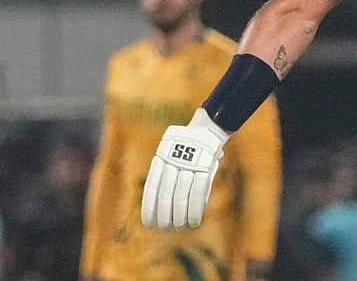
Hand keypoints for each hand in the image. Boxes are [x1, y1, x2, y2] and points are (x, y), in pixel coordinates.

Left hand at [141, 108, 229, 229]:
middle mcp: (174, 160)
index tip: (149, 225)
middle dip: (165, 215)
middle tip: (165, 228)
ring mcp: (190, 163)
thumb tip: (159, 210)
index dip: (149, 208)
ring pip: (182, 195)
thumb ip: (165, 177)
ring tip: (180, 227)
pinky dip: (196, 209)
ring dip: (181, 215)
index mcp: (161, 158)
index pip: (152, 188)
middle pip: (167, 194)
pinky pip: (199, 192)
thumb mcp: (170, 156)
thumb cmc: (186, 148)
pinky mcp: (206, 166)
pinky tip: (194, 221)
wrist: (207, 128)